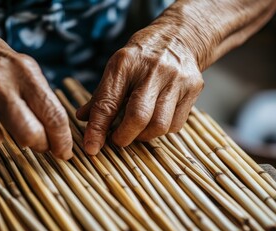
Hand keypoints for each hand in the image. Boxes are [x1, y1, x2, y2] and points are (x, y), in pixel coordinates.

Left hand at [77, 26, 203, 154]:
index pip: (108, 102)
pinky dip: (161, 130)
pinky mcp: (193, 88)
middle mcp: (153, 69)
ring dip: (143, 136)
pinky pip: (175, 124)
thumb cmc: (140, 57)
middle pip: (138, 117)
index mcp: (125, 63)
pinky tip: (154, 121)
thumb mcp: (116, 68)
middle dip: (124, 137)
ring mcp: (176, 79)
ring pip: (159, 124)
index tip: (91, 148)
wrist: (177, 37)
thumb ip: (101, 95)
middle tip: (117, 140)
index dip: (97, 128)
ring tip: (136, 130)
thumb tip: (82, 118)